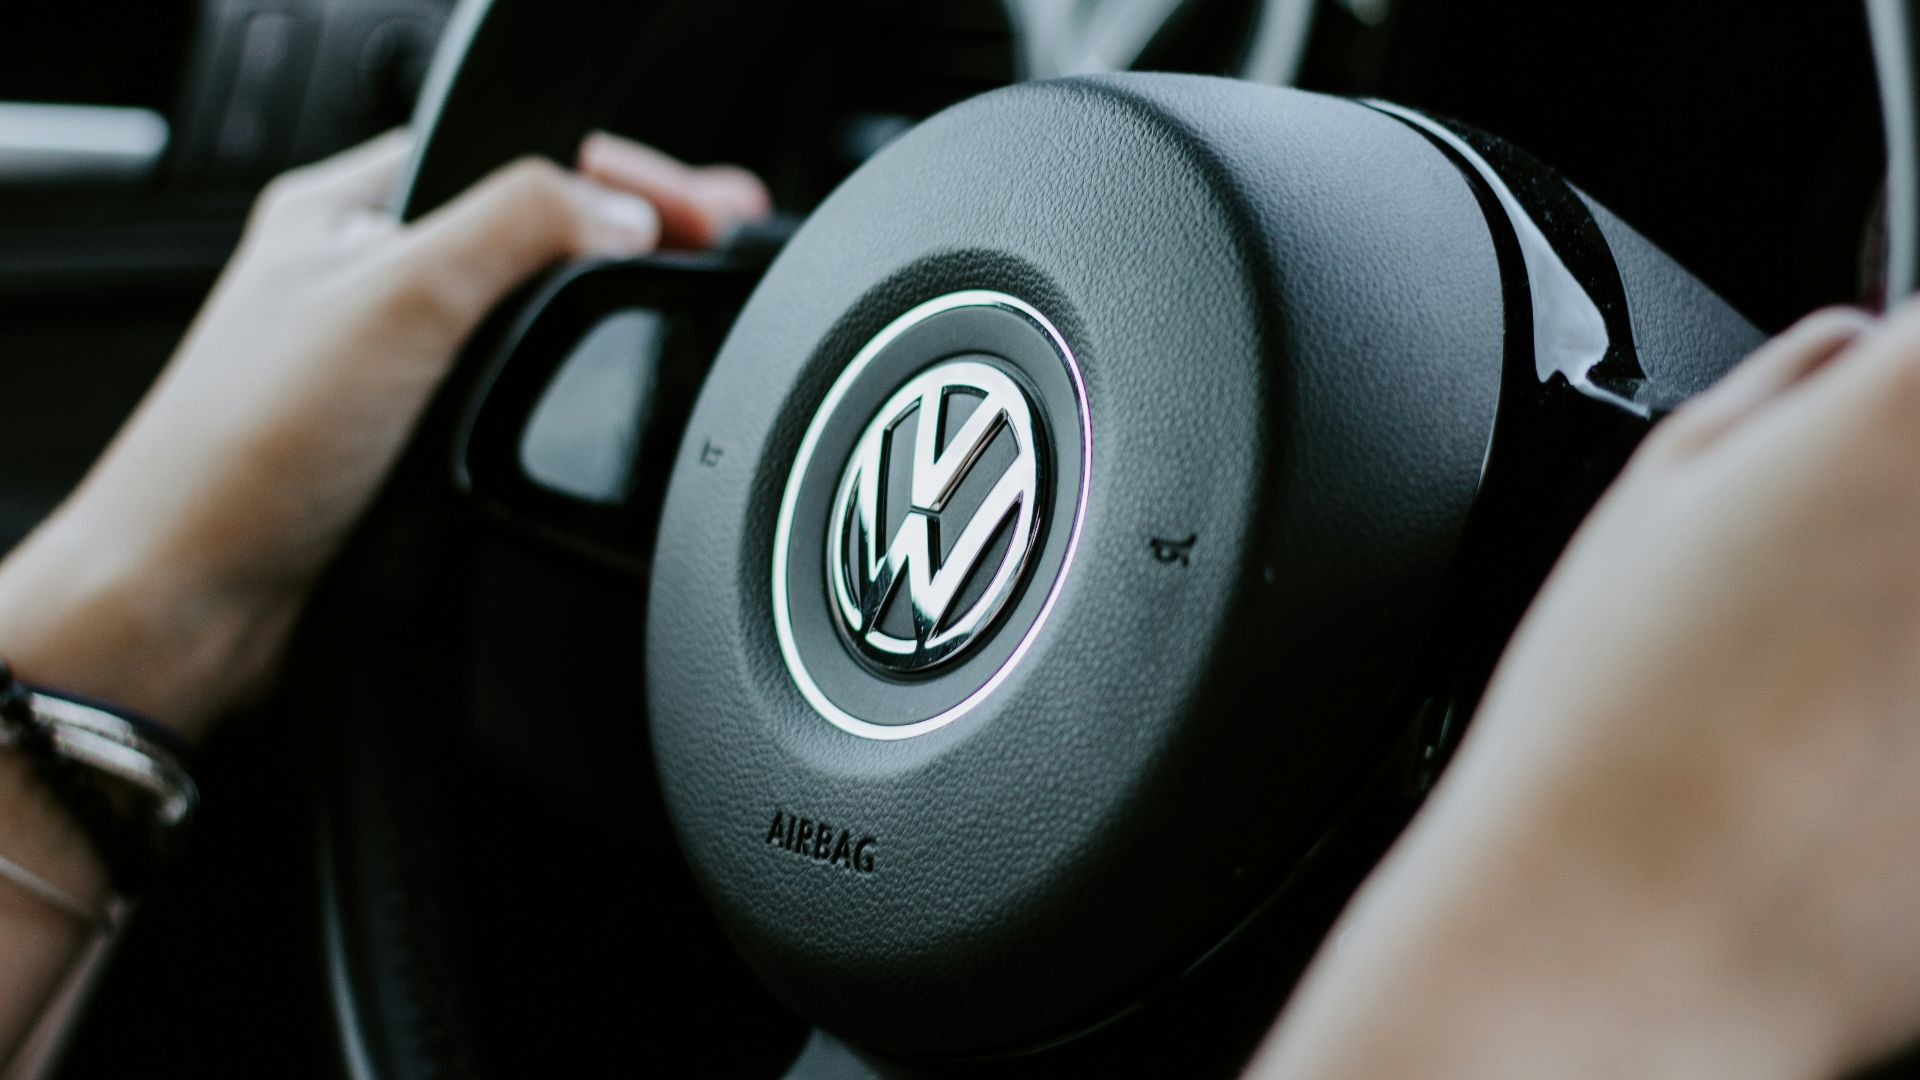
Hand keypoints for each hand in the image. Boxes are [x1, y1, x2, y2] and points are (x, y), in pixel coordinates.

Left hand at [0, 130, 768, 739]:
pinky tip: (601, 392)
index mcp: (351, 208)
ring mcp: (393, 363)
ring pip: (527, 317)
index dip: (615, 172)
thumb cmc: (240, 451)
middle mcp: (369, 277)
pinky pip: (514, 391)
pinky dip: (566, 386)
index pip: (516, 153)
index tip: (698, 209)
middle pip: (533, 232)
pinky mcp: (411, 440)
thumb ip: (520, 227)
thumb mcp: (398, 297)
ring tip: (676, 305)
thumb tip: (625, 208)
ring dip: (599, 314)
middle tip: (716, 249)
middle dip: (628, 236)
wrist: (198, 604)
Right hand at [1254, 305, 1919, 1078]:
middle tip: (1850, 581)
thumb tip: (1848, 353)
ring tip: (1849, 698)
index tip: (1882, 431)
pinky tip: (1865, 773)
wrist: (1626, 933)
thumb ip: (1786, 391)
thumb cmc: (1612, 722)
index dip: (1908, 391)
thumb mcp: (1650, 492)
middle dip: (1917, 518)